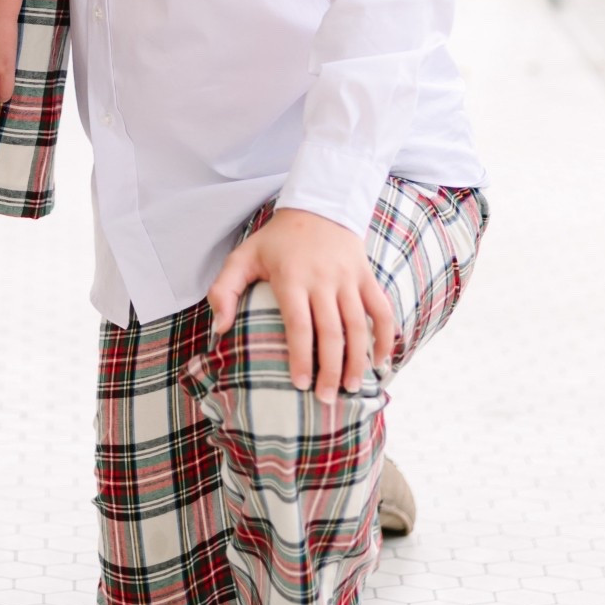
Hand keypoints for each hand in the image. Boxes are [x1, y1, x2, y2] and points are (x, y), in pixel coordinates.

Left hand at [207, 207, 397, 404]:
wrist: (319, 205)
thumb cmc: (276, 240)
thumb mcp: (243, 256)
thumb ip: (224, 289)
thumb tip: (219, 329)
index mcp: (292, 277)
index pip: (299, 325)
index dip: (301, 357)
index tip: (300, 385)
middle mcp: (323, 279)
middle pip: (331, 333)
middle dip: (330, 370)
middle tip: (325, 399)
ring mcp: (348, 278)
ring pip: (358, 326)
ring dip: (357, 361)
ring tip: (350, 389)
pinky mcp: (366, 276)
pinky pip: (381, 310)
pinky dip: (385, 337)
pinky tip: (381, 361)